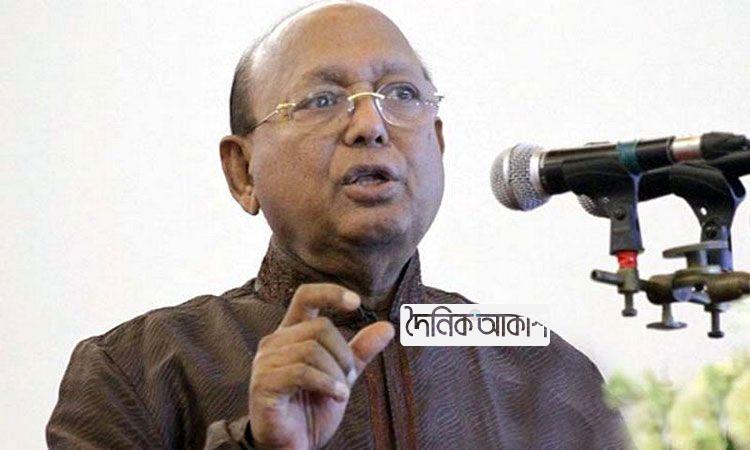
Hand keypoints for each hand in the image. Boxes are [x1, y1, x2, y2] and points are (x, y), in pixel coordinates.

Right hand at [248, 283, 394, 448]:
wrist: (291, 445)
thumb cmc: (310, 408)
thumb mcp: (341, 376)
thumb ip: (360, 351)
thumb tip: (387, 327)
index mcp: (291, 334)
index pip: (305, 296)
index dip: (330, 293)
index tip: (356, 302)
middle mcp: (274, 343)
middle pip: (320, 326)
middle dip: (343, 354)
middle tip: (348, 378)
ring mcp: (266, 362)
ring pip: (313, 350)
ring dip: (336, 373)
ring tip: (339, 392)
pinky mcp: (264, 384)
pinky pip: (302, 372)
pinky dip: (327, 384)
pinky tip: (336, 396)